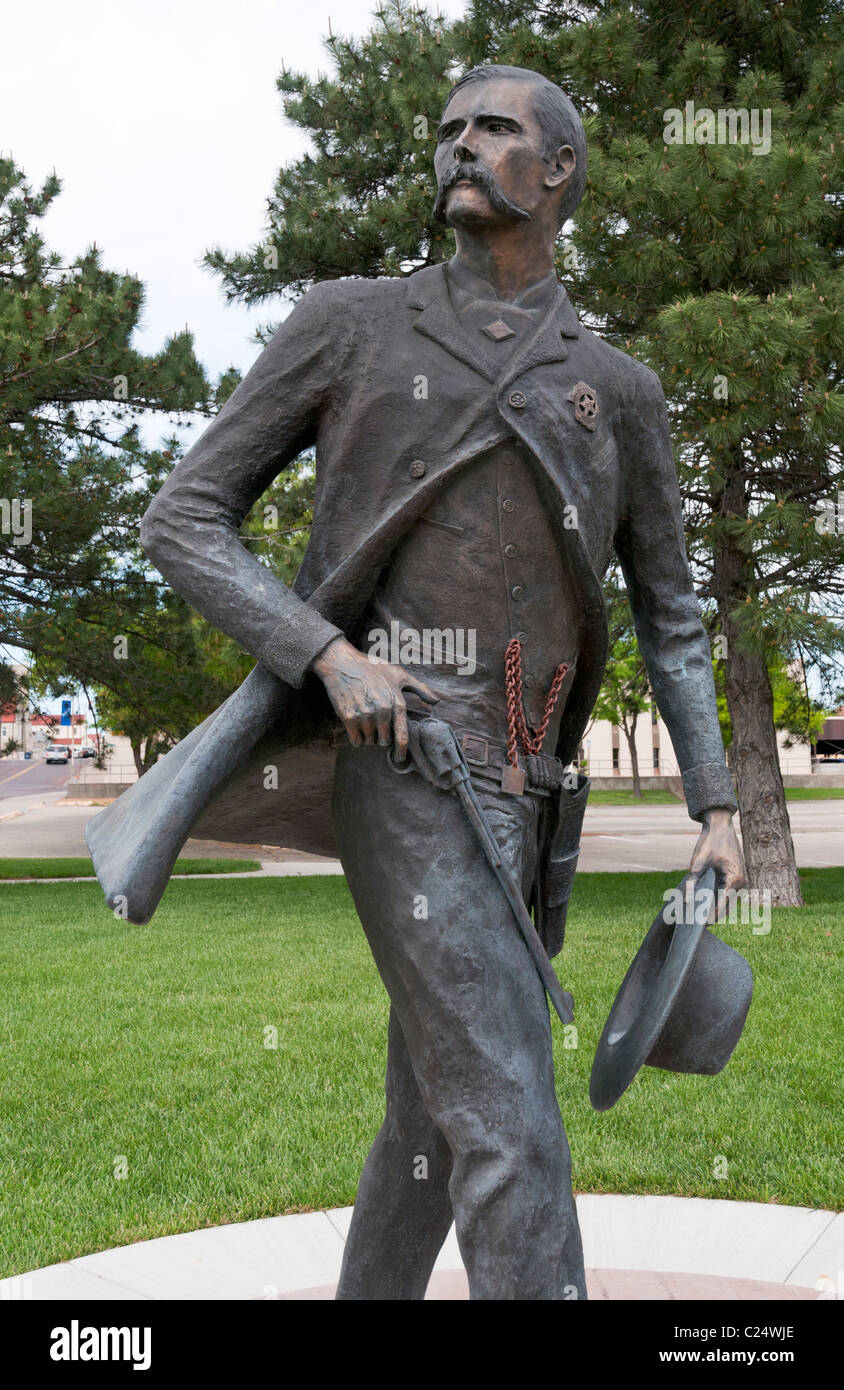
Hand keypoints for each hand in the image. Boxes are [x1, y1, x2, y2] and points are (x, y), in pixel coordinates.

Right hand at [309, 635, 439, 761]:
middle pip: (384, 742)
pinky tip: (355, 725)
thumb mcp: (399, 675)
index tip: (401, 759)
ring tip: (364, 719)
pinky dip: (356, 737)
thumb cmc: (373, 668)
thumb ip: (420, 689)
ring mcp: (365, 715)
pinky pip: (356, 740)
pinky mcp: (349, 717)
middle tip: (375, 724)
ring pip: (369, 742)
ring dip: (367, 736)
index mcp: (397, 703)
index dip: (402, 751)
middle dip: (381, 737)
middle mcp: (383, 711)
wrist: (343, 663)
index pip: (402, 736)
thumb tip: (436, 701)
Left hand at [690, 807, 745, 918]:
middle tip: (695, 925)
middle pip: (726, 907)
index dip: (710, 916)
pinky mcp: (738, 878)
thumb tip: (686, 901)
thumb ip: (692, 883)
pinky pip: (728, 894)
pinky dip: (718, 900)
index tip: (699, 926)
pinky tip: (704, 903)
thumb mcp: (696, 863)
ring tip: (698, 917)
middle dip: (712, 915)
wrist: (720, 827)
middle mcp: (741, 882)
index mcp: (734, 879)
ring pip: (728, 902)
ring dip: (715, 909)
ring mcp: (742, 881)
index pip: (722, 905)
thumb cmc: (709, 843)